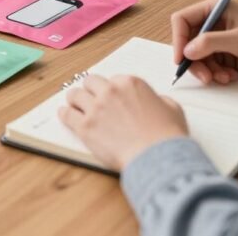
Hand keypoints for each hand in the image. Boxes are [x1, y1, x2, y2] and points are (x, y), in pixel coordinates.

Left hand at [60, 75, 186, 170]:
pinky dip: (65, 114)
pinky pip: (67, 114)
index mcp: (130, 83)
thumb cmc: (166, 136)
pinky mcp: (85, 127)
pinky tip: (65, 114)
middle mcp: (110, 91)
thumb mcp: (172, 108)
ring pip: (74, 95)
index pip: (112, 80)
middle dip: (90, 89)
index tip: (108, 96)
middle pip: (90, 82)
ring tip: (73, 104)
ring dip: (74, 99)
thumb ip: (158, 100)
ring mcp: (95, 108)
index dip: (110, 89)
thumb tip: (153, 102)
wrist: (157, 157)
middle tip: (89, 97)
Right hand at [171, 0, 237, 84]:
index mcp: (215, 8)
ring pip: (196, 57)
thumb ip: (211, 43)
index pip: (183, 20)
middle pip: (187, 42)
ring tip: (222, 77)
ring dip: (206, 70)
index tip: (181, 58)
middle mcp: (213, 22)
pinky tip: (230, 76)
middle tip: (204, 76)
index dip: (178, 39)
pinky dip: (215, 73)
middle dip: (194, 61)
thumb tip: (187, 50)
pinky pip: (208, 65)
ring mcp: (218, 39)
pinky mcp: (224, 54)